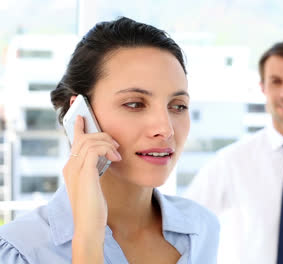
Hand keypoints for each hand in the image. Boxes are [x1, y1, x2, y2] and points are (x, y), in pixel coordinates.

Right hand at [62, 116, 120, 261]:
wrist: (89, 225)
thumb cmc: (94, 207)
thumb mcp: (95, 183)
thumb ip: (96, 169)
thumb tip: (107, 156)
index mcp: (71, 167)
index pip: (73, 140)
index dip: (77, 124)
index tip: (81, 112)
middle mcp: (70, 165)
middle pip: (82, 137)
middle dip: (101, 133)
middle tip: (116, 145)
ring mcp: (75, 169)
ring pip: (89, 140)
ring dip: (107, 142)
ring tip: (117, 153)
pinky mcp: (84, 173)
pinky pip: (93, 149)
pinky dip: (107, 149)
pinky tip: (116, 159)